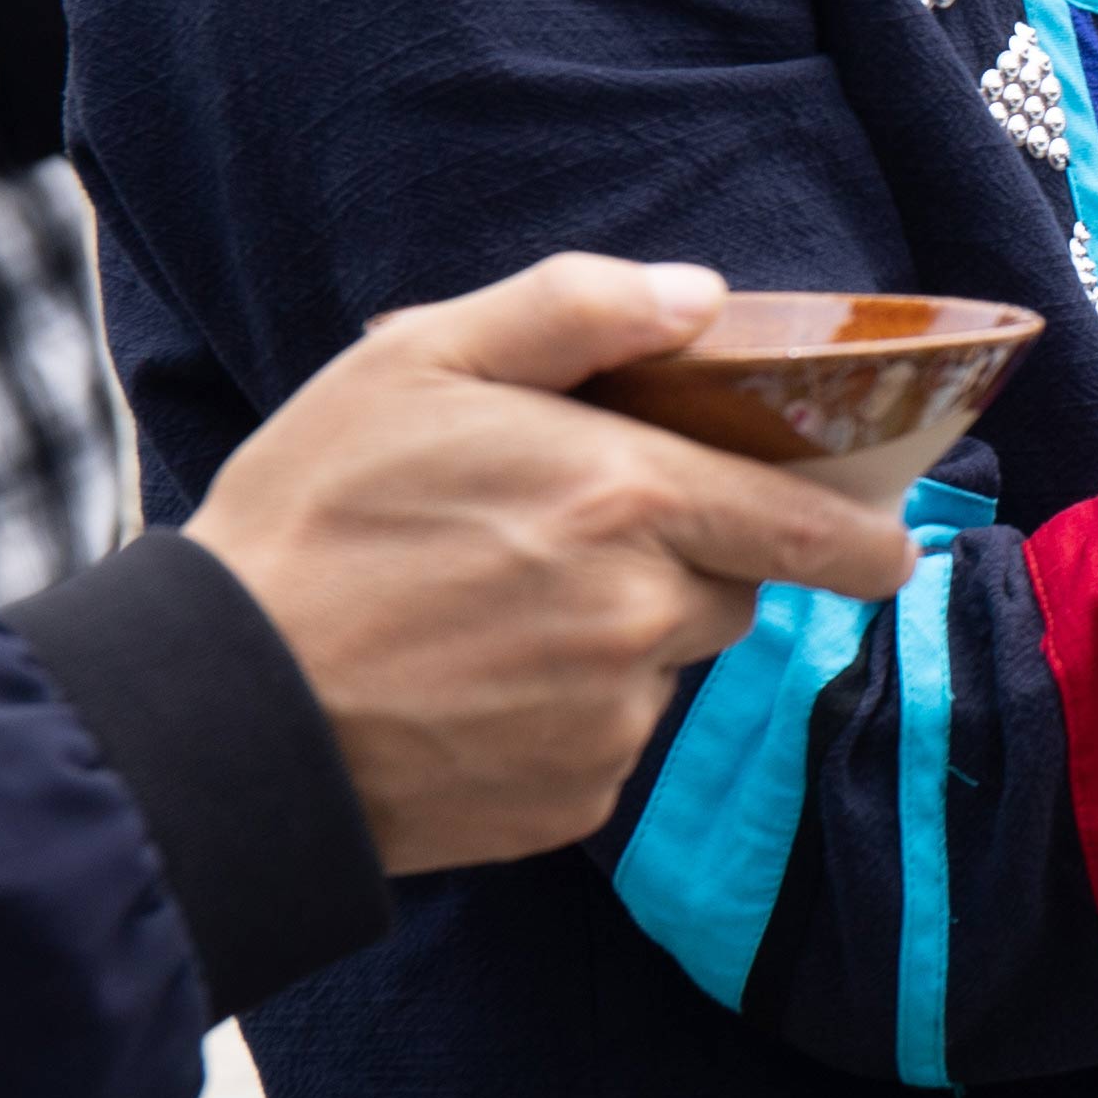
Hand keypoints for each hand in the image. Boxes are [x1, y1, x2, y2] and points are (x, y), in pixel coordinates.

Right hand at [187, 255, 919, 877]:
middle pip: (734, 585)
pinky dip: (565, 712)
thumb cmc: (308, 519)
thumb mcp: (416, 362)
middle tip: (571, 540)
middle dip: (687, 559)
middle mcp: (644, 615)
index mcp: (629, 498)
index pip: (814, 526)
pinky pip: (609, 740)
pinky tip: (471, 685)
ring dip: (621, 635)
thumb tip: (703, 296)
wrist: (215, 713)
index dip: (861, 532)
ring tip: (493, 610)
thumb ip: (573, 309)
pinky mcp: (571, 801)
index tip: (882, 538)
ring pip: (667, 663)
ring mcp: (611, 719)